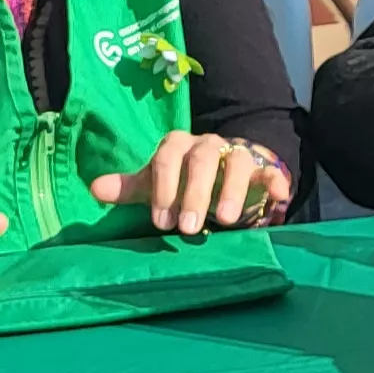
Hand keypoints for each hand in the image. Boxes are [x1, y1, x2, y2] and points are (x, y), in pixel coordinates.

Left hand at [91, 131, 291, 234]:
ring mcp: (237, 153)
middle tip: (189, 228)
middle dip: (194, 193)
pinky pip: (270, 168)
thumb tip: (95, 189)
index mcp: (178, 146)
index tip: (162, 222)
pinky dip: (275, 180)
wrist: (223, 171)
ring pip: (237, 159)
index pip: (167, 157)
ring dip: (231, 189)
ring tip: (224, 220)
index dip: (164, 188)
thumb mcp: (156, 186)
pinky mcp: (263, 166)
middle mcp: (208, 145)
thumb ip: (130, 188)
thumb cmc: (182, 182)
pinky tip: (278, 198)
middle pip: (201, 158)